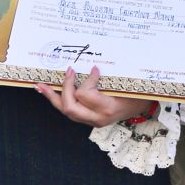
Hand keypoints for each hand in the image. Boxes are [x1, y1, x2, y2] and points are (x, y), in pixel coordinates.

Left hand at [36, 66, 155, 127]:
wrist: (144, 106)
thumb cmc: (138, 93)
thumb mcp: (129, 85)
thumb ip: (111, 77)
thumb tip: (94, 65)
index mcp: (107, 109)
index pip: (86, 95)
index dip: (87, 80)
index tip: (95, 69)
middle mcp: (97, 118)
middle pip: (70, 106)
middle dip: (65, 87)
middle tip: (69, 70)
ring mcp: (91, 120)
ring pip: (65, 110)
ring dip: (52, 96)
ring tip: (40, 86)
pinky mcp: (87, 118)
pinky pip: (69, 110)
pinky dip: (58, 100)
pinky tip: (48, 92)